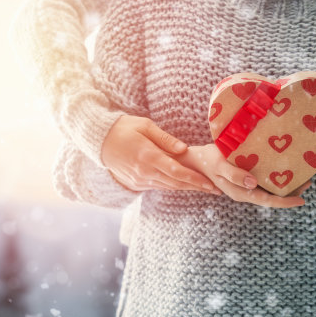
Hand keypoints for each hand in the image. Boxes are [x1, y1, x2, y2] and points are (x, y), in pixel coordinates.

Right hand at [101, 114, 218, 194]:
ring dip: (186, 188)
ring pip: (168, 187)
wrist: (99, 141)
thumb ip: (165, 138)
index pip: (177, 172)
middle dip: (196, 187)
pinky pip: (158, 186)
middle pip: (176, 183)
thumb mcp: (145, 126)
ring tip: (204, 188)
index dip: (195, 179)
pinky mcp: (136, 183)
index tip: (210, 184)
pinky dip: (172, 185)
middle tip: (216, 190)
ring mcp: (140, 180)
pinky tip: (183, 183)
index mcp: (148, 156)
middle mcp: (144, 172)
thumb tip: (183, 149)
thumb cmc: (124, 128)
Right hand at [175, 143, 308, 207]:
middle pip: (272, 197)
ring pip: (268, 190)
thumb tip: (253, 184)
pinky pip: (263, 183)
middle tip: (309, 181)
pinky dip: (275, 179)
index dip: (286, 202)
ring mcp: (243, 187)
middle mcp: (244, 192)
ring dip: (285, 186)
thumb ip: (235, 174)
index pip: (267, 201)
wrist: (193, 160)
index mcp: (240, 193)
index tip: (302, 200)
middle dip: (291, 192)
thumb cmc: (207, 160)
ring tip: (302, 176)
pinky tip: (282, 170)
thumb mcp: (219, 164)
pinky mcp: (243, 179)